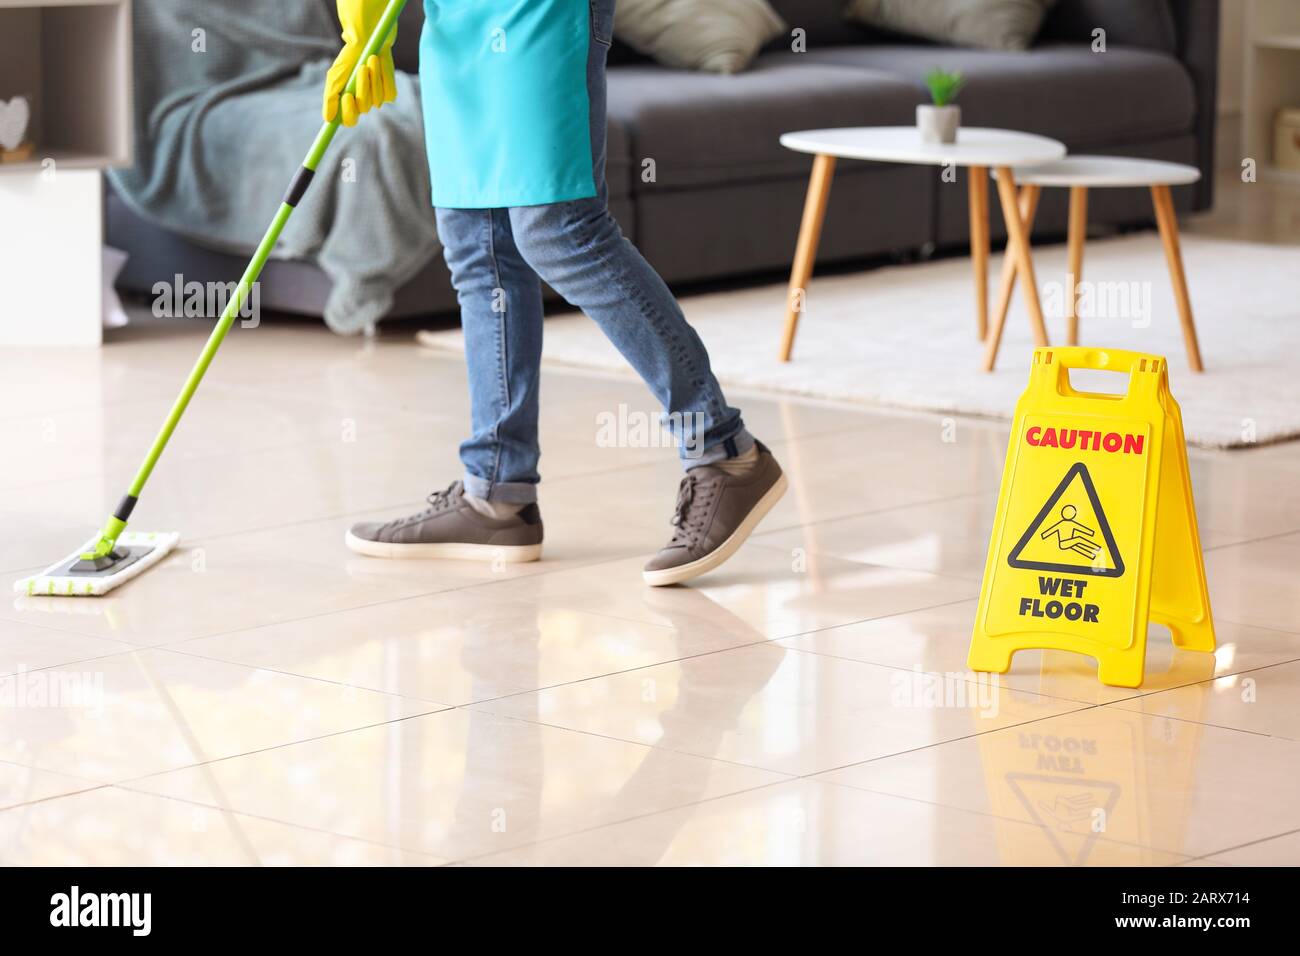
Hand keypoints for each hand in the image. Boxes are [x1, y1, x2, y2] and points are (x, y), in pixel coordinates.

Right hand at [323, 0, 398, 126]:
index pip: (347, 120)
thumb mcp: (335, 76)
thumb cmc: (349, 58)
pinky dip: (381, 77)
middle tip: (360, 71)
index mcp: (346, 103)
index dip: (347, 113)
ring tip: (368, 61)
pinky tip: (377, 64)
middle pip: (361, 112)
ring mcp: (375, 100)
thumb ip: (331, 97)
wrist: (369, 42)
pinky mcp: (388, 93)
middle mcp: (361, 104)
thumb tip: (328, 119)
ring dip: (370, 79)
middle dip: (361, 90)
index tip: (346, 96)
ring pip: (374, 100)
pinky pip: (386, 94)